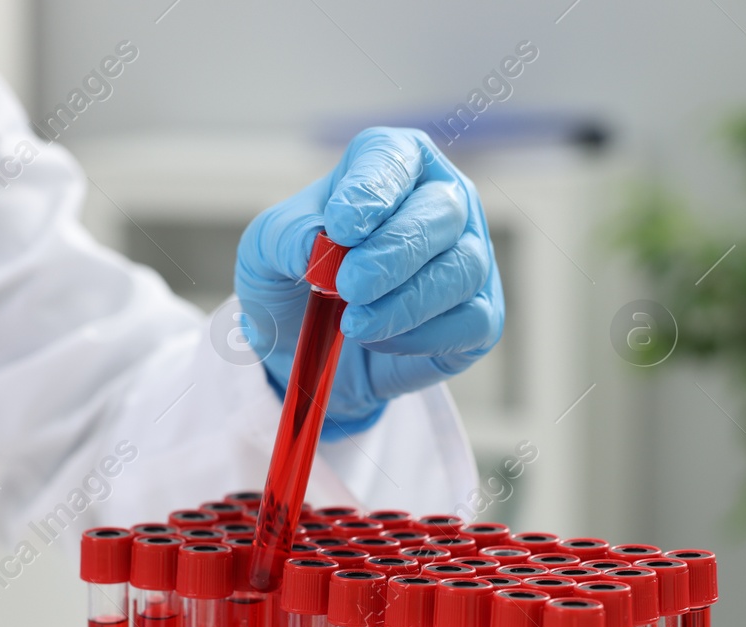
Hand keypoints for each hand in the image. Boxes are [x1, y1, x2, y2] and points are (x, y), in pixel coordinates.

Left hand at [235, 127, 503, 436]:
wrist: (306, 348)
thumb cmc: (293, 280)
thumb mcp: (265, 251)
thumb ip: (284, 237)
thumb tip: (315, 244)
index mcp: (394, 163)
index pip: (395, 157)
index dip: (374, 190)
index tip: (342, 228)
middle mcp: (443, 201)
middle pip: (443, 211)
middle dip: (394, 252)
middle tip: (349, 285)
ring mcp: (469, 257)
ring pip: (461, 269)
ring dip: (405, 302)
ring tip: (353, 324)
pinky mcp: (480, 316)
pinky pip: (472, 322)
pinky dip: (423, 336)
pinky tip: (381, 341)